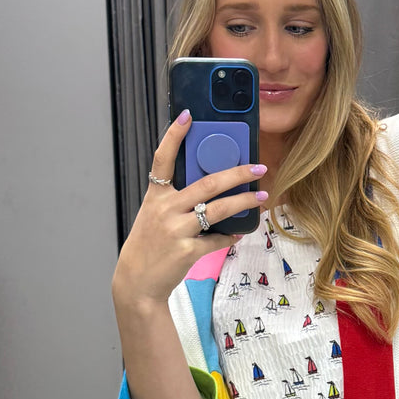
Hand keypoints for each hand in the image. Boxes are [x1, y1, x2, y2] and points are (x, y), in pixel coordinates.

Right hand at [112, 111, 266, 309]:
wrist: (137, 282)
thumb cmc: (148, 247)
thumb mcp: (154, 217)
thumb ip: (176, 202)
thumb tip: (211, 191)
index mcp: (156, 196)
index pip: (163, 159)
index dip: (174, 136)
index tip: (188, 116)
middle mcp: (165, 209)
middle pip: (207, 184)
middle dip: (236, 174)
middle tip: (257, 168)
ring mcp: (176, 230)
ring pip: (218, 209)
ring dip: (243, 203)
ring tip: (261, 197)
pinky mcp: (187, 251)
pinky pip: (217, 239)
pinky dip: (229, 236)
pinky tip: (238, 233)